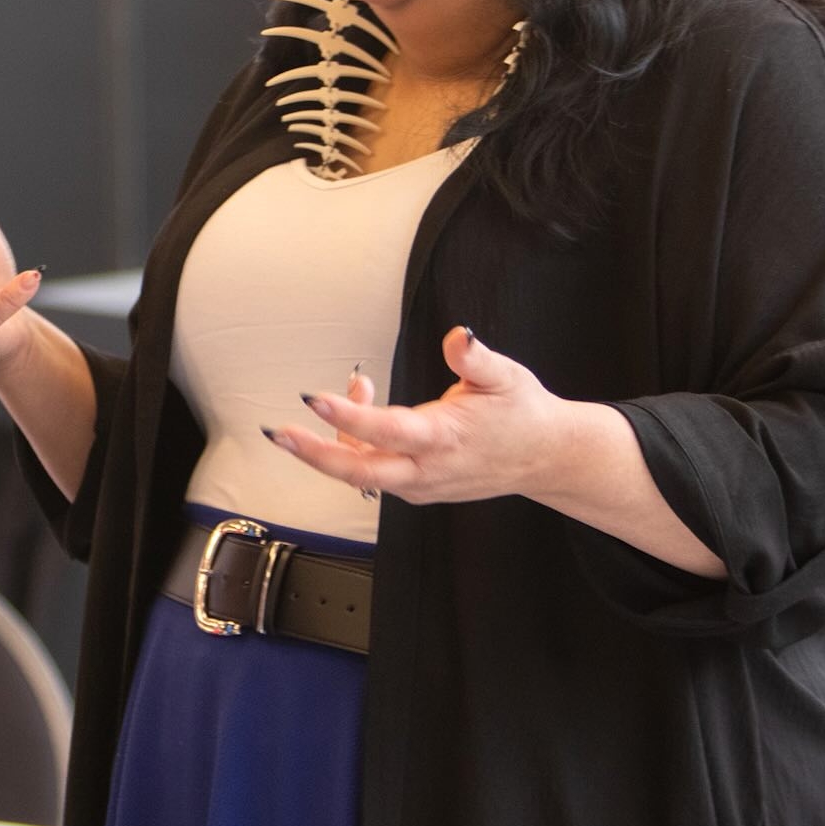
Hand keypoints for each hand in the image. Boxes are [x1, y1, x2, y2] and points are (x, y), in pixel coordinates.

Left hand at [264, 327, 582, 506]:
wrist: (546, 459)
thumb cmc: (523, 415)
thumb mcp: (506, 377)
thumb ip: (476, 358)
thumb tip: (459, 337)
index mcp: (445, 439)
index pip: (387, 431)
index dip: (347, 417)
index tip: (313, 399)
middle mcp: (427, 469)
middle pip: (359, 470)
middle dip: (313, 453)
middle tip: (278, 433)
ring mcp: (420, 484)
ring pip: (361, 472)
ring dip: (334, 440)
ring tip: (342, 394)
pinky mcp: (416, 488)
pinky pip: (373, 470)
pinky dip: (355, 442)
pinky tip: (359, 407)